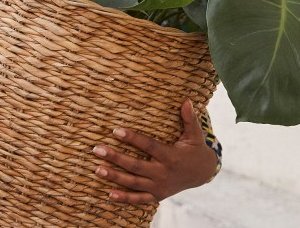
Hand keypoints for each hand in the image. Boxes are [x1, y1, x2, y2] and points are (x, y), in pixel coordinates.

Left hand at [91, 99, 218, 204]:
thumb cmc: (195, 150)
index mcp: (171, 156)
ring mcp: (159, 187)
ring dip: (115, 177)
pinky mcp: (157, 196)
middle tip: (97, 149)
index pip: (148, 146)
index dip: (133, 138)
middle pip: (136, 166)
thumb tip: (187, 100)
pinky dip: (124, 199)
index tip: (116, 130)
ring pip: (133, 183)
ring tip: (97, 169)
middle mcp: (163, 173)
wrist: (202, 173)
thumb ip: (190, 118)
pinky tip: (109, 195)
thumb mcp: (195, 134)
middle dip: (115, 158)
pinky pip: (139, 199)